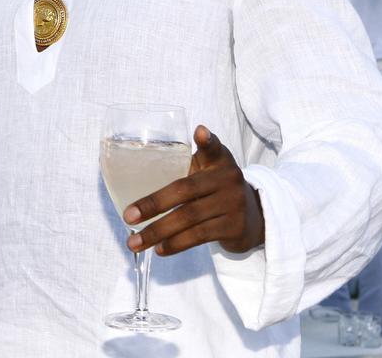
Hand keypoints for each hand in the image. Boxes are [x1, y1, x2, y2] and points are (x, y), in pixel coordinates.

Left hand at [124, 125, 264, 255]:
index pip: (213, 147)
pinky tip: (159, 249)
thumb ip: (182, 161)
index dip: (207, 140)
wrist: (254, 218)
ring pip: (189, 218)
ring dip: (159, 232)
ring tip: (135, 241)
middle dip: (153, 204)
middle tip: (128, 217)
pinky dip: (176, 243)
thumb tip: (140, 162)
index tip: (200, 132)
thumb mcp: (207, 169)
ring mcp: (233, 204)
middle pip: (185, 191)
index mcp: (218, 161)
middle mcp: (228, 179)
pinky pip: (199, 236)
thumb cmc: (215, 189)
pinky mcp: (234, 228)